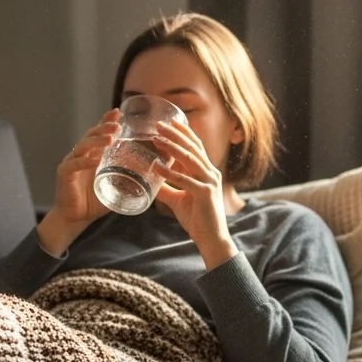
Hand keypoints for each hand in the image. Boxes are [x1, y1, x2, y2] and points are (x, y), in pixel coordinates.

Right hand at [38, 109, 118, 254]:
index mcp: (91, 155)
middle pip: (91, 135)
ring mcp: (71, 163)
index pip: (99, 134)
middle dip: (104, 128)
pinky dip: (85, 161)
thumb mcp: (115, 186)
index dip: (106, 122)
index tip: (118, 112)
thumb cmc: (94, 202)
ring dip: (97, 141)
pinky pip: (74, 164)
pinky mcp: (64, 174)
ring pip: (83, 146)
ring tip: (110, 139)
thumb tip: (151, 173)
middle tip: (117, 125)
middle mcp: (80, 155)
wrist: (76, 218)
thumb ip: (128, 178)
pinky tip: (95, 159)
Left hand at [151, 121, 238, 269]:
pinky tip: (157, 167)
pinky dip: (170, 173)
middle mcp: (211, 173)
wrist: (212, 239)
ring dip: (172, 147)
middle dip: (175, 134)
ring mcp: (210, 183)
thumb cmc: (198, 219)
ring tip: (156, 139)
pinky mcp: (205, 194)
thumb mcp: (179, 200)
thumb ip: (167, 189)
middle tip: (159, 124)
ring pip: (189, 159)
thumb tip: (150, 180)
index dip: (183, 133)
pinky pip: (185, 180)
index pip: (196, 146)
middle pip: (192, 147)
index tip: (170, 122)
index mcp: (207, 172)